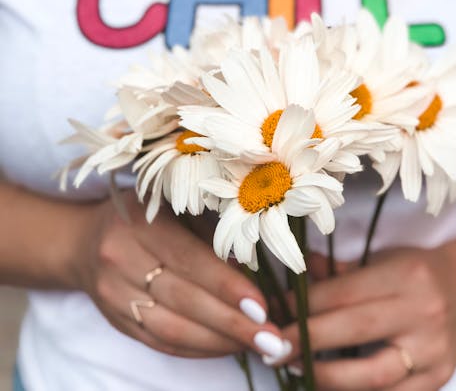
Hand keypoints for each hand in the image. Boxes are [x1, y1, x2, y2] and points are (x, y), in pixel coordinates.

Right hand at [72, 191, 287, 359]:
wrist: (83, 240)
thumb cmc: (143, 214)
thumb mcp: (175, 206)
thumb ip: (210, 233)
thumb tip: (252, 269)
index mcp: (141, 223)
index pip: (189, 260)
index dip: (227, 286)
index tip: (262, 306)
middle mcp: (121, 259)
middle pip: (182, 299)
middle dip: (232, 322)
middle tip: (272, 337)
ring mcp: (113, 295)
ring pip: (171, 328)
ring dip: (218, 342)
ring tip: (256, 345)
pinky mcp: (115, 321)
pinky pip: (159, 342)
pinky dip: (196, 348)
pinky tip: (225, 347)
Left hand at [282, 244, 455, 390]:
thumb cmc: (417, 270)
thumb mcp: (382, 258)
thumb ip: (339, 269)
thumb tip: (295, 270)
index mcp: (404, 276)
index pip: (344, 294)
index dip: (305, 305)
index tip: (277, 311)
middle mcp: (421, 314)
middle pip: (353, 331)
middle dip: (307, 340)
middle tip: (274, 347)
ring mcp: (432, 352)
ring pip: (372, 375)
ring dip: (327, 376)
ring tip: (296, 370)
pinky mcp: (437, 380)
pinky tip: (329, 386)